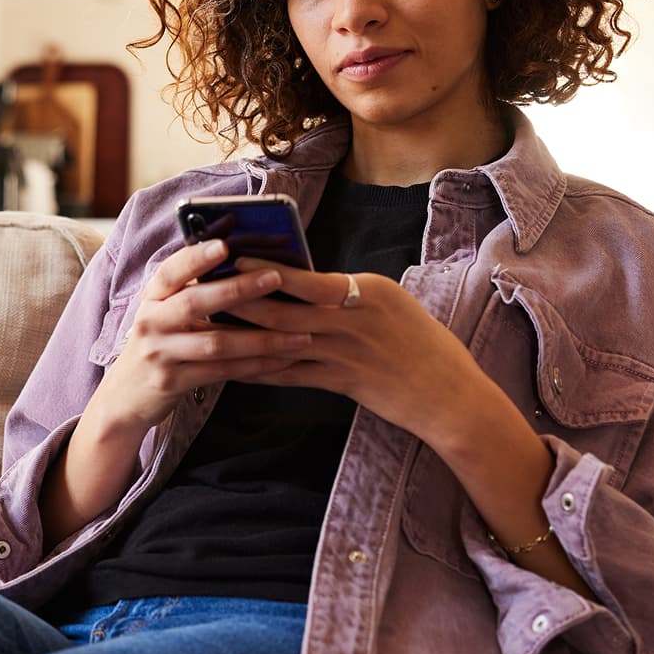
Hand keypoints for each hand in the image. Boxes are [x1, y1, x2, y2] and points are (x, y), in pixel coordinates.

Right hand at [87, 240, 322, 432]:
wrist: (125, 397)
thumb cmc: (158, 346)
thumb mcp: (164, 314)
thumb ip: (192, 293)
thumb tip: (245, 266)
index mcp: (152, 298)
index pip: (170, 271)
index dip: (196, 257)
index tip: (225, 245)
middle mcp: (151, 322)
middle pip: (195, 302)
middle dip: (238, 288)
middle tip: (276, 277)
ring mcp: (159, 353)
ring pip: (215, 343)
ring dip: (261, 338)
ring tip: (298, 333)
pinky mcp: (172, 382)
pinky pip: (221, 372)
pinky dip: (254, 366)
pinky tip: (281, 361)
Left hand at [227, 257, 490, 447]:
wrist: (450, 394)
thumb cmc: (423, 344)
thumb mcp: (390, 304)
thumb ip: (348, 294)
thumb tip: (303, 283)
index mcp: (368, 290)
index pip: (306, 276)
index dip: (266, 270)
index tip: (234, 259)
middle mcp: (354, 319)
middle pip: (283, 307)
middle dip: (239, 299)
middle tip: (204, 291)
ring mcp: (346, 353)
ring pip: (280, 340)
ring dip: (241, 333)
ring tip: (207, 326)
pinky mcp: (342, 382)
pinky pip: (290, 375)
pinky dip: (260, 370)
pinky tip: (234, 367)